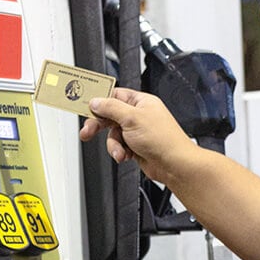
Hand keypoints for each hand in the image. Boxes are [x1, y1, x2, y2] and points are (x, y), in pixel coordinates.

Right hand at [78, 88, 195, 183]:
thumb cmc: (163, 140)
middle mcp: (139, 114)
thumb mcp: (132, 118)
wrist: (174, 165)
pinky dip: (120, 151)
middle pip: (109, 115)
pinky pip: (119, 146)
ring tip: (120, 151)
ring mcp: (137, 131)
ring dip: (114, 144)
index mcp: (141, 101)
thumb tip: (96, 101)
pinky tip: (126, 155)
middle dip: (99, 125)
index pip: (114, 94)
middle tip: (88, 132)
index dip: (99, 100)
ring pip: (113, 134)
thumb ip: (111, 108)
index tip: (85, 105)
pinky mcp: (136, 146)